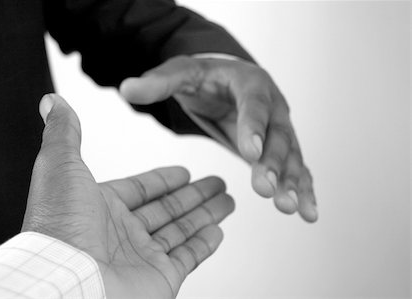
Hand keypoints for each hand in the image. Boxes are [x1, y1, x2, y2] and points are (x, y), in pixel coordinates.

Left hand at [22, 94, 234, 298]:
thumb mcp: (61, 165)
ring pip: (181, 230)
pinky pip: (188, 257)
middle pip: (167, 208)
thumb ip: (65, 133)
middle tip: (217, 183)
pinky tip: (217, 231)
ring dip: (205, 214)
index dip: (163, 179)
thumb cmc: (60, 227)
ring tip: (227, 201)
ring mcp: (141, 257)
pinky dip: (204, 244)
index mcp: (100, 206)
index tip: (184, 172)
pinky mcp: (159, 278)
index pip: (141, 189)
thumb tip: (54, 104)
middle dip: (194, 194)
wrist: (67, 282)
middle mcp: (120, 232)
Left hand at [119, 56, 316, 221]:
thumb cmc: (204, 77)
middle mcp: (272, 104)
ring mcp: (279, 127)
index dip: (253, 127)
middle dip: (275, 164)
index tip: (250, 151)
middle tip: (267, 190)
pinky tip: (307, 212)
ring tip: (293, 209)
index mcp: (249, 83)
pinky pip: (296, 167)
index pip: (253, 104)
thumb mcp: (180, 73)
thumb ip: (158, 82)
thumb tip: (127, 89)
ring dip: (293, 182)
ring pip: (292, 155)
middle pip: (278, 135)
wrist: (226, 79)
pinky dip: (303, 188)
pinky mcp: (280, 146)